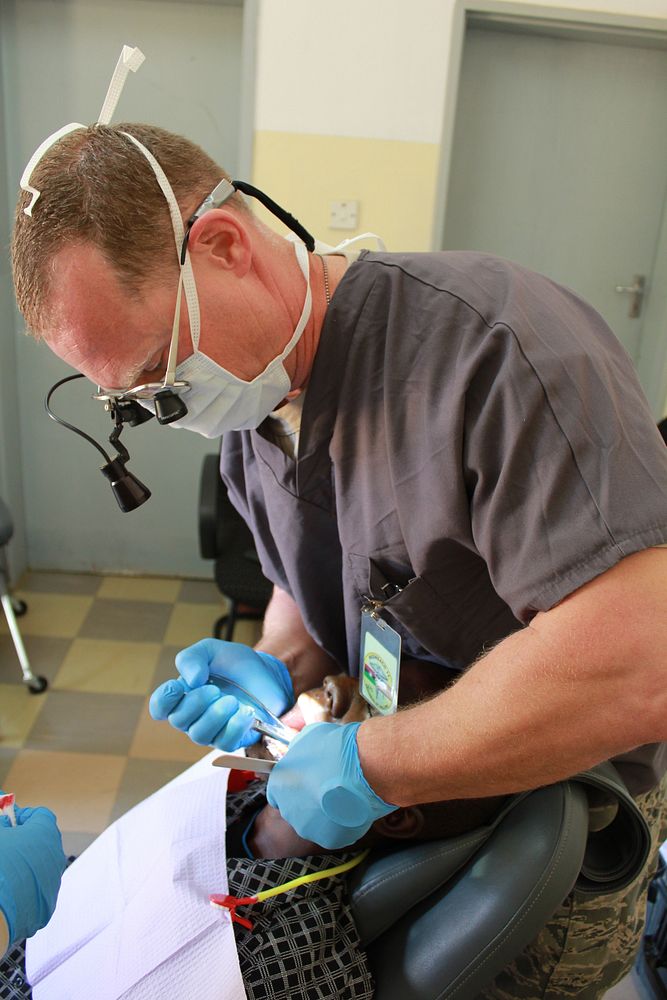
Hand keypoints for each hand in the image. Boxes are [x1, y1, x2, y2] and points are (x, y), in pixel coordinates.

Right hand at [0, 799, 66, 944]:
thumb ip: (1, 822)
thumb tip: (3, 820)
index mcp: (45, 832)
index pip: (39, 815)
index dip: (22, 816)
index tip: (6, 821)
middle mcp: (56, 854)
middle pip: (41, 841)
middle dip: (22, 842)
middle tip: (3, 846)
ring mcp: (54, 881)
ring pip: (39, 867)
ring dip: (24, 866)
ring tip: (3, 873)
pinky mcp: (48, 905)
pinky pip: (36, 890)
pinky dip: (24, 889)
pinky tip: (6, 893)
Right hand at [149, 638, 293, 750]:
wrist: (267, 672)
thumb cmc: (234, 663)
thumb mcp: (211, 650)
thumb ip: (192, 658)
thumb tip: (190, 680)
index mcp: (183, 694)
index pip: (160, 707)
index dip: (163, 700)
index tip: (178, 686)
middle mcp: (194, 716)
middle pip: (179, 720)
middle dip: (195, 703)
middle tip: (215, 689)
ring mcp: (213, 729)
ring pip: (200, 734)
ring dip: (214, 716)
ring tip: (232, 700)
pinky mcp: (234, 738)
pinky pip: (225, 743)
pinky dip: (234, 727)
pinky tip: (246, 713)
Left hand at [266, 722, 396, 848]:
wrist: (362, 768)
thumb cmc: (335, 749)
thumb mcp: (309, 737)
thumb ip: (299, 750)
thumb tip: (301, 753)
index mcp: (278, 785)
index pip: (280, 792)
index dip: (297, 787)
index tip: (311, 781)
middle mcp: (288, 810)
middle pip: (297, 809)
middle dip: (311, 800)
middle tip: (331, 787)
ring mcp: (308, 828)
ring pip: (316, 823)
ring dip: (327, 813)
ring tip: (345, 796)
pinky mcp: (328, 840)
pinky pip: (335, 832)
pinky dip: (344, 823)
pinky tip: (354, 807)